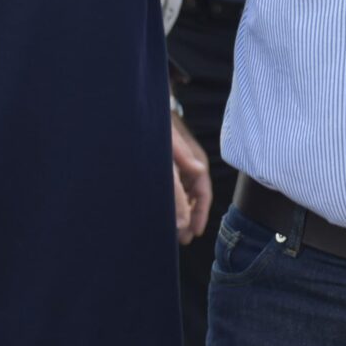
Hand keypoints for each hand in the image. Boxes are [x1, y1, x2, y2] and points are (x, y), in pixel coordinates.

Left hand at [170, 111, 212, 244]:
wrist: (142, 106)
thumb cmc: (158, 128)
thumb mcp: (167, 152)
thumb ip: (178, 180)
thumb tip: (186, 212)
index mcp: (194, 162)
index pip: (202, 193)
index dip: (198, 215)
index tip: (193, 233)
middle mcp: (189, 163)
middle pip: (194, 195)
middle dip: (189, 216)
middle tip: (181, 238)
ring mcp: (177, 162)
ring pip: (182, 191)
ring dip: (179, 209)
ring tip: (171, 229)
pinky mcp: (166, 162)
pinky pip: (172, 185)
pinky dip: (170, 198)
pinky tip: (161, 208)